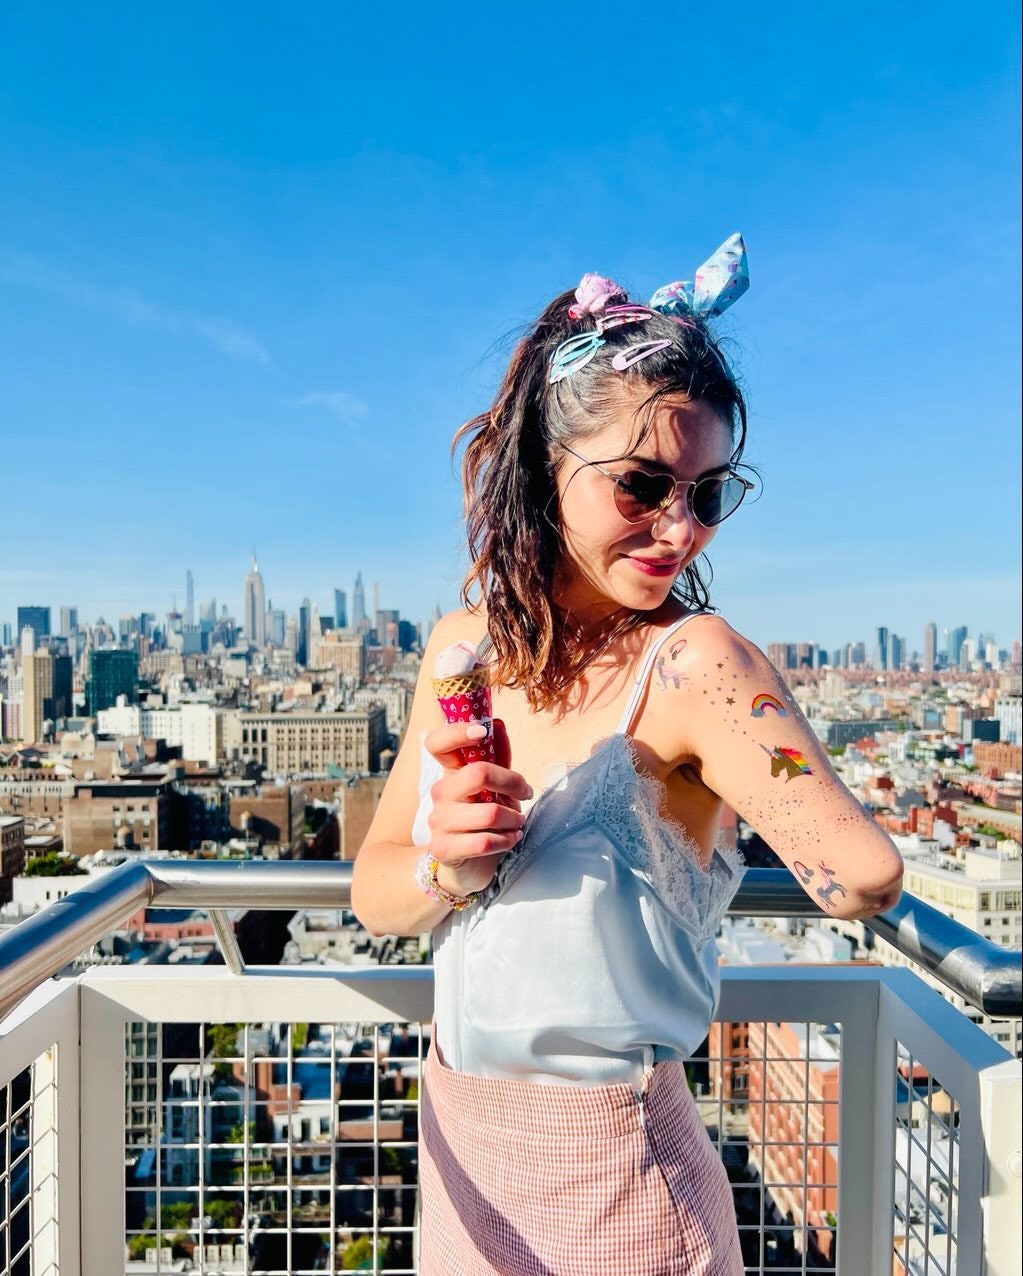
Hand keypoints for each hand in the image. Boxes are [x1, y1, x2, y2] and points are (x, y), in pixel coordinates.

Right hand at [423, 718, 530, 897]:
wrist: (467, 867)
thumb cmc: (484, 822)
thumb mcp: (494, 789)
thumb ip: (497, 758)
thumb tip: (497, 722)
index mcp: (450, 774)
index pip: (437, 743)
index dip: (456, 732)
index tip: (482, 731)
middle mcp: (439, 794)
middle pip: (477, 773)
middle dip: (512, 783)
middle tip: (527, 794)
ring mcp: (438, 822)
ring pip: (489, 812)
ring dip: (513, 819)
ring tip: (518, 823)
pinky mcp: (444, 848)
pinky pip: (485, 840)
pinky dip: (507, 840)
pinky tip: (511, 840)